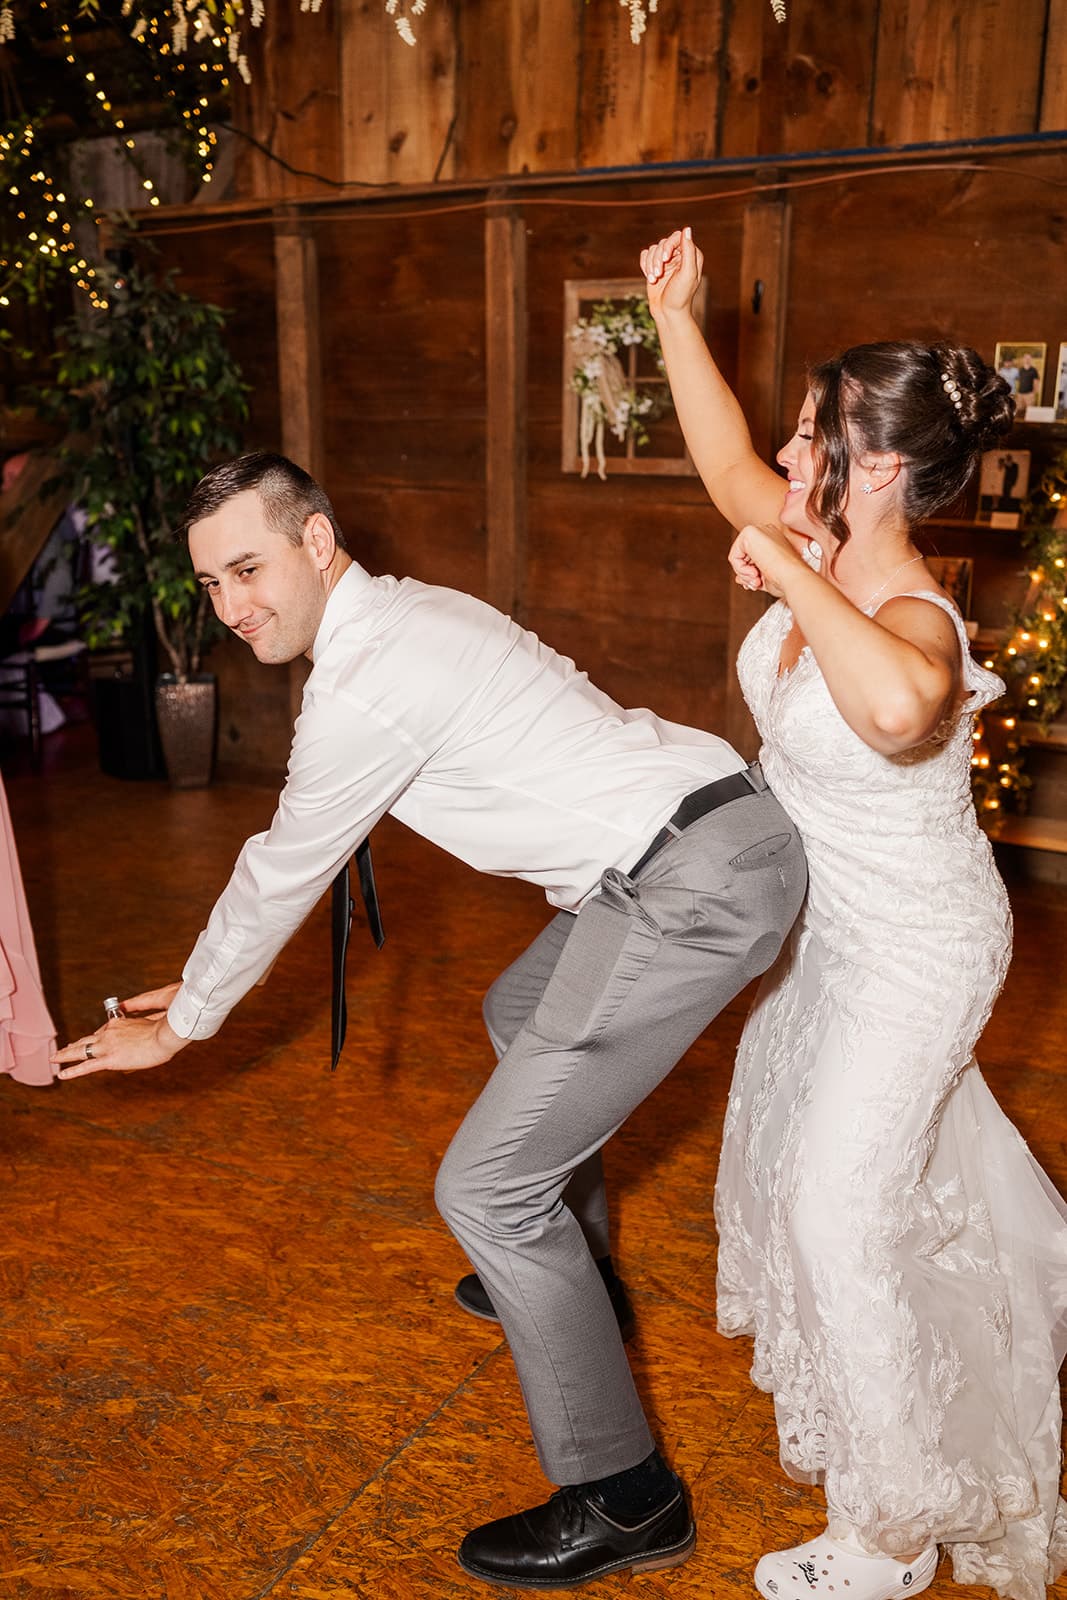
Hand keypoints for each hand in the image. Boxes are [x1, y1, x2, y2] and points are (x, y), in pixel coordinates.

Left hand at [53, 982, 186, 1080]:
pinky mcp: (109, 1059)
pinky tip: (61, 1074)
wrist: (165, 1035)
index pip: (103, 1032)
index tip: (99, 1044)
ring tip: (54, 1058)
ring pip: (80, 1050)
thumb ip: (139, 1032)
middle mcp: (109, 1032)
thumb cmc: (163, 1032)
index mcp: (118, 1023)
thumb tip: (138, 1039)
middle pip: (86, 1039)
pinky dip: (72, 1071)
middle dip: (74, 1044)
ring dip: (65, 1054)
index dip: (99, 1039)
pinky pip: (86, 1067)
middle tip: (65, 1048)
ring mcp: (107, 1045)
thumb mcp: (150, 1027)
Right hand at [640, 226, 702, 319]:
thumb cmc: (680, 295)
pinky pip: (645, 255)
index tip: (665, 260)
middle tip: (658, 274)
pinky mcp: (654, 265)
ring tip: (653, 279)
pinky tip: (649, 278)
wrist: (667, 312)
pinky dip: (644, 265)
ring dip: (650, 264)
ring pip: (652, 249)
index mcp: (691, 254)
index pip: (677, 237)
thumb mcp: (687, 273)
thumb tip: (687, 229)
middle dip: (657, 258)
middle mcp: (679, 255)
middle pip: (662, 243)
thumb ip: (688, 251)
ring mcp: (666, 260)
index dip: (668, 246)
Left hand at [728, 523, 806, 599]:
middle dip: (746, 574)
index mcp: (773, 540)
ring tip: (757, 579)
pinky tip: (754, 573)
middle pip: (743, 556)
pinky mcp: (749, 532)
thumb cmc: (785, 579)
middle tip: (756, 583)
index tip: (758, 584)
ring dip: (744, 573)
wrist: (793, 577)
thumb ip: (752, 575)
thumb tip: (738, 578)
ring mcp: (758, 530)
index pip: (751, 556)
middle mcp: (766, 531)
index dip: (751, 572)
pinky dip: (740, 570)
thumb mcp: (765, 578)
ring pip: (737, 556)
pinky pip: (733, 556)